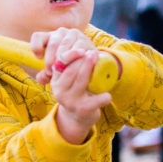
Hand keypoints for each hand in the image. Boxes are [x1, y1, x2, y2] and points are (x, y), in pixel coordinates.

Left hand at [31, 26, 97, 86]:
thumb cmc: (65, 68)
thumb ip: (45, 76)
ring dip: (62, 60)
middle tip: (50, 72)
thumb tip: (42, 77)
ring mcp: (73, 34)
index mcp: (48, 37)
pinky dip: (75, 58)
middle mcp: (60, 33)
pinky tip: (75, 66)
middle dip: (50, 59)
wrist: (85, 65)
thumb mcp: (53, 71)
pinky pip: (78, 48)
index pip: (37, 37)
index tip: (38, 58)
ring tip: (62, 71)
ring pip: (64, 45)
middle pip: (52, 43)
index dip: (36, 46)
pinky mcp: (85, 40)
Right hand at [31, 28, 110, 142]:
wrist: (79, 117)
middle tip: (91, 50)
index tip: (80, 48)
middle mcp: (59, 91)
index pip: (59, 65)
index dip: (69, 55)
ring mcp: (71, 101)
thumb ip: (65, 65)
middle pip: (70, 71)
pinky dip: (103, 97)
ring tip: (96, 57)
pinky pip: (95, 101)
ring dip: (89, 68)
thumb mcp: (66, 79)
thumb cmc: (75, 92)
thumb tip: (69, 44)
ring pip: (81, 81)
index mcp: (55, 81)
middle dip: (81, 59)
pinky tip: (107, 94)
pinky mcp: (83, 110)